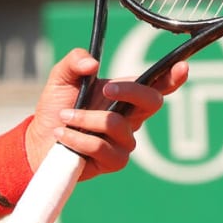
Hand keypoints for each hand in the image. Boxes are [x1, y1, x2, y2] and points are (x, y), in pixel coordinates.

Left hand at [25, 48, 188, 180]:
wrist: (40, 141)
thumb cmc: (56, 108)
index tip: (182, 66)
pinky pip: (102, 147)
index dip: (173, 77)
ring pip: (117, 125)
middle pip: (151, 101)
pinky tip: (64, 135)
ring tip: (64, 118)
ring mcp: (125, 141)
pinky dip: (79, 139)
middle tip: (105, 89)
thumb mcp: (61, 78)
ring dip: (86, 119)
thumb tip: (93, 64)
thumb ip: (74, 61)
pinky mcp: (114, 161)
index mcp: (125, 94)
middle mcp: (131, 117)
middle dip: (130, 92)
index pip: (156, 85)